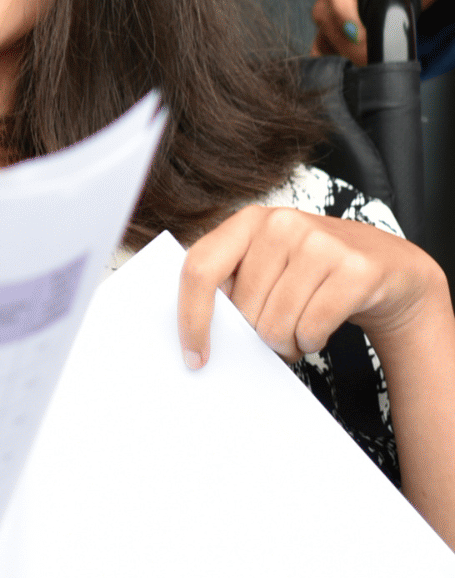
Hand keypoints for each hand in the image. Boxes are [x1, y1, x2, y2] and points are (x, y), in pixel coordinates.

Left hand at [177, 205, 447, 373]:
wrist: (387, 266)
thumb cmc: (314, 274)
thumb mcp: (269, 266)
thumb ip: (232, 286)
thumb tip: (196, 336)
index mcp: (248, 221)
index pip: (200, 268)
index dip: (191, 317)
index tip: (194, 356)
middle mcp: (282, 223)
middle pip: (243, 310)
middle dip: (256, 337)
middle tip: (275, 334)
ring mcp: (321, 242)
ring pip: (277, 325)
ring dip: (286, 344)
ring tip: (299, 331)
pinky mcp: (355, 269)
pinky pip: (312, 329)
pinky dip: (312, 342)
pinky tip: (320, 329)